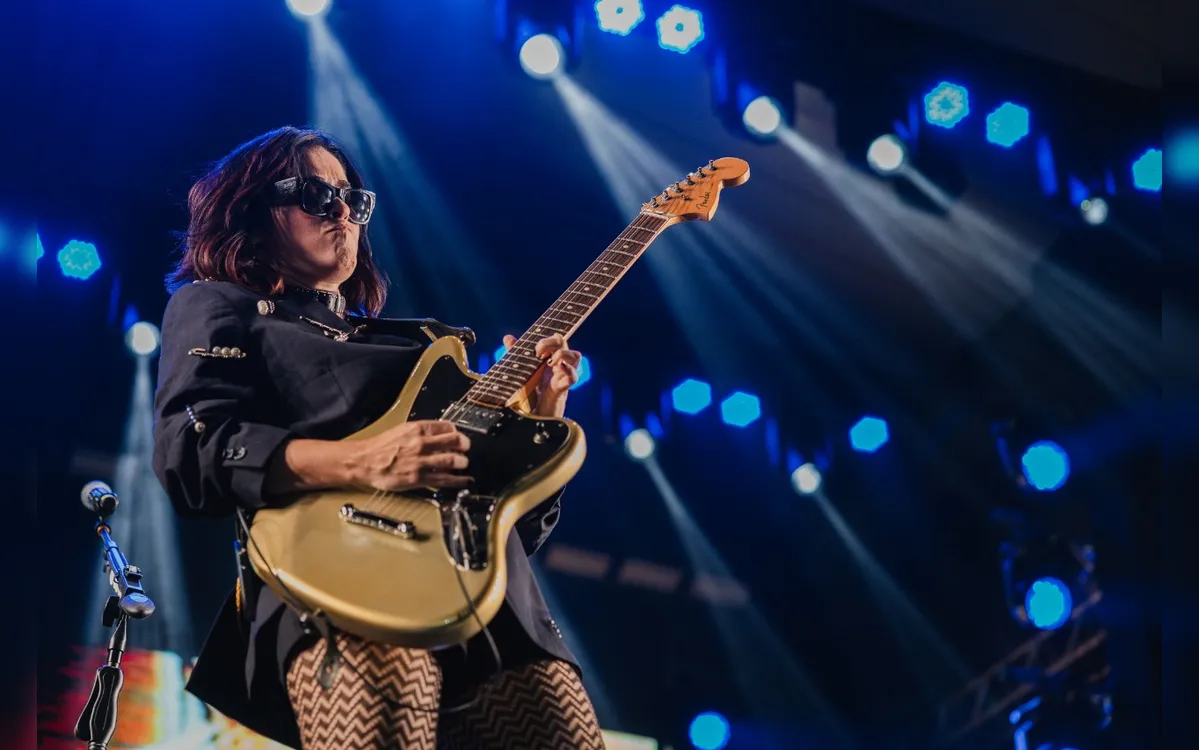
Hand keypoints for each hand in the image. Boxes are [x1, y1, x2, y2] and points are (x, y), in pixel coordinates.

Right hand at [346, 420, 471, 491]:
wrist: (364, 461)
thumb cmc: (382, 447)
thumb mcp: (403, 430)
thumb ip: (423, 432)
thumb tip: (442, 434)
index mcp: (418, 429)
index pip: (447, 427)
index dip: (457, 432)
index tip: (460, 437)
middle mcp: (421, 443)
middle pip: (454, 442)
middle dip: (465, 446)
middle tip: (466, 449)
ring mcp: (420, 462)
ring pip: (451, 461)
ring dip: (462, 463)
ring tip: (465, 464)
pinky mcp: (418, 479)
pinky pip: (443, 480)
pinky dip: (457, 480)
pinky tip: (465, 480)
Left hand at [504, 333, 581, 417]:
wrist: (531, 419)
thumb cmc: (529, 395)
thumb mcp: (520, 371)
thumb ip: (515, 354)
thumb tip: (508, 337)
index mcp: (549, 359)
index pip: (556, 340)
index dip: (548, 339)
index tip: (535, 349)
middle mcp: (557, 366)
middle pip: (564, 342)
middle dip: (551, 342)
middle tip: (538, 352)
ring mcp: (561, 377)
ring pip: (576, 356)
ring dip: (563, 354)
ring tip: (550, 362)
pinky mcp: (562, 390)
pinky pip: (573, 377)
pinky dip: (568, 370)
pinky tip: (558, 367)